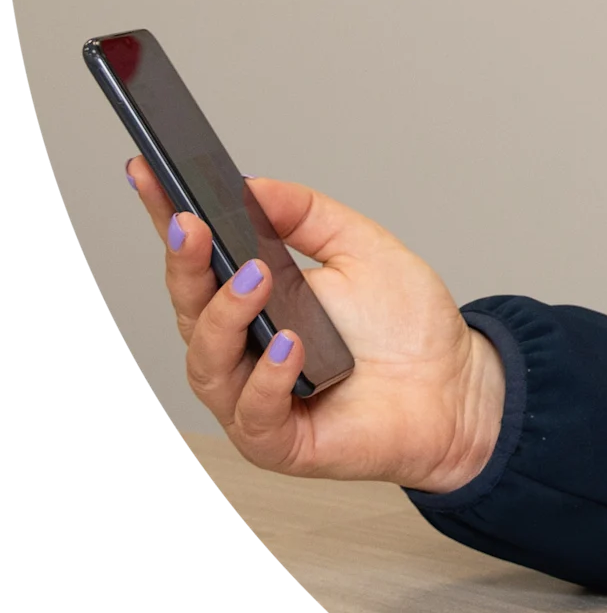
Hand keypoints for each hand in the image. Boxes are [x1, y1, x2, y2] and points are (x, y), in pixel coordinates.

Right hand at [127, 161, 503, 493]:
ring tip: (256, 280)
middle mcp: (242, 348)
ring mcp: (254, 396)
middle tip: (192, 225)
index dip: (165, 217)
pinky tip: (290, 346)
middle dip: (185, 263)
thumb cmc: (405, 327)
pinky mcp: (279, 440)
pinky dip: (267, 378)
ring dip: (227, 317)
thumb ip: (308, 215)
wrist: (454, 386)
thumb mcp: (361, 249)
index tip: (147, 172)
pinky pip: (254, 413)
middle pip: (191, 308)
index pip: (199, 258)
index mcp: (254, 300)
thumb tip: (254, 185)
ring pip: (209, 361)